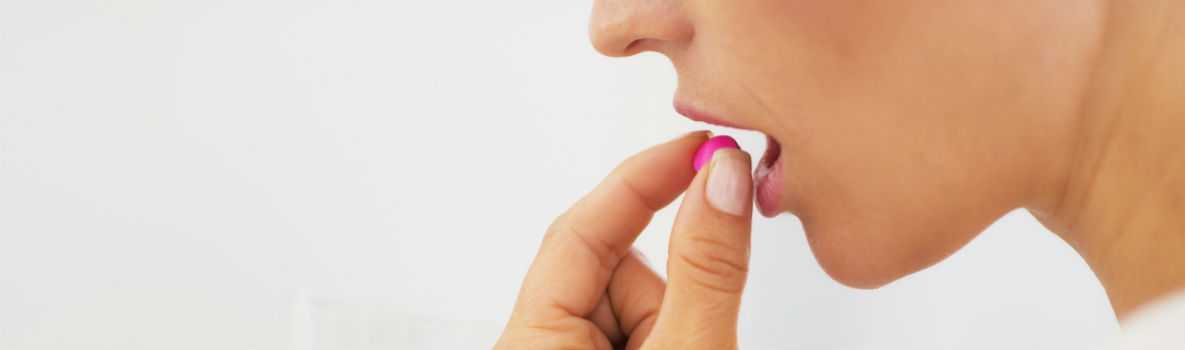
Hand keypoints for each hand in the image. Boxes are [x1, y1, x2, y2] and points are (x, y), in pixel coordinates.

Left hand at [496, 132, 754, 349]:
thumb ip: (705, 269)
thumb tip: (722, 179)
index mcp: (533, 342)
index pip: (579, 229)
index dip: (643, 179)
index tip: (700, 148)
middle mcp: (543, 348)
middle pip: (615, 267)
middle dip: (672, 288)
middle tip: (703, 331)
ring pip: (640, 301)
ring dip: (681, 322)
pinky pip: (649, 330)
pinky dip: (680, 337)